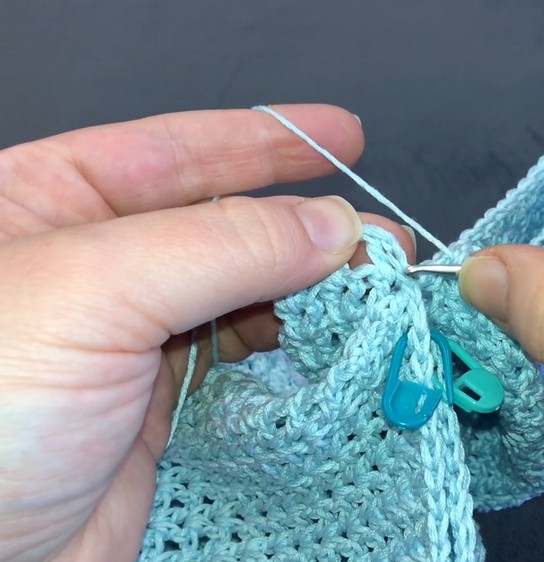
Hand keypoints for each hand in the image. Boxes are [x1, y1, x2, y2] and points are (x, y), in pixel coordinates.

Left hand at [0, 105, 413, 560]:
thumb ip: (221, 246)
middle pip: (224, 228)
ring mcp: (129, 345)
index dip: (264, 140)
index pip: (172, 151)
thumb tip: (332, 225)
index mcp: (43, 207)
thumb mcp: (92, 293)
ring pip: (246, 301)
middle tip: (385, 245)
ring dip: (315, 299)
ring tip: (380, 299)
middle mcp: (92, 270)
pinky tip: (338, 351)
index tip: (342, 135)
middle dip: (309, 232)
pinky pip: (247, 371)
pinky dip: (299, 362)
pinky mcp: (161, 416)